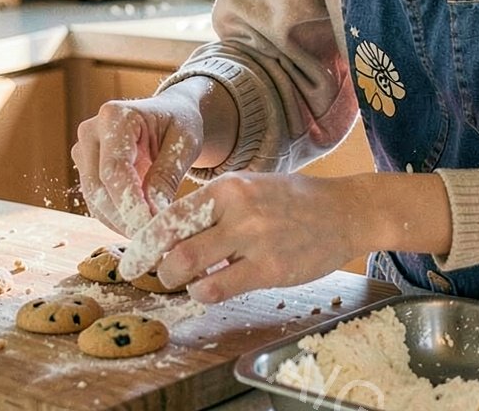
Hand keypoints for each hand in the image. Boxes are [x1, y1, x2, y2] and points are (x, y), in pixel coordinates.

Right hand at [70, 85, 206, 235]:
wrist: (169, 114)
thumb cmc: (179, 123)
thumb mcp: (184, 143)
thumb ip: (167, 174)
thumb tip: (153, 213)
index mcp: (114, 116)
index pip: (114, 169)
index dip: (129, 202)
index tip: (148, 227)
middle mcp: (91, 131)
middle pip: (98, 187)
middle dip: (125, 218)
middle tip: (153, 239)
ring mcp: (83, 150)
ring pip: (94, 199)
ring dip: (120, 223)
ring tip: (150, 236)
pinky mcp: (85, 169)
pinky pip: (96, 202)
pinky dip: (116, 219)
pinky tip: (138, 227)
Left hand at [145, 173, 369, 303]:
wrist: (346, 211)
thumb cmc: (292, 202)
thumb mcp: (249, 188)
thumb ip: (213, 209)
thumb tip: (169, 237)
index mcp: (228, 186)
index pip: (169, 216)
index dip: (144, 242)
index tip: (132, 259)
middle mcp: (237, 209)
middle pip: (171, 243)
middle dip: (152, 265)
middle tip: (150, 275)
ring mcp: (255, 240)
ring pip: (188, 267)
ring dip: (177, 281)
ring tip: (186, 282)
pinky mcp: (271, 269)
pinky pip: (219, 288)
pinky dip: (204, 293)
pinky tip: (213, 287)